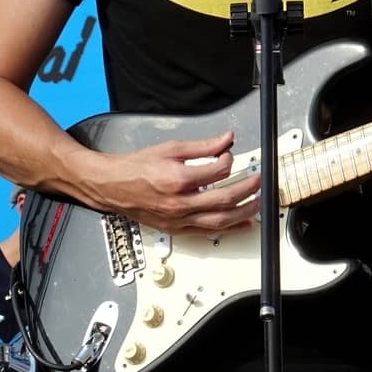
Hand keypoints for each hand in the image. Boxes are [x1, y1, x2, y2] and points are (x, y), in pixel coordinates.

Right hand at [91, 130, 261, 234]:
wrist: (113, 186)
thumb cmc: (137, 167)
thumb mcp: (171, 148)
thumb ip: (202, 146)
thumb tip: (226, 139)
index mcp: (178, 179)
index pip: (218, 172)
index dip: (229, 161)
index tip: (230, 155)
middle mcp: (180, 203)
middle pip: (224, 200)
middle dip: (247, 190)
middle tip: (259, 181)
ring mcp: (178, 220)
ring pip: (220, 221)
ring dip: (244, 212)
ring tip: (258, 203)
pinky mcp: (177, 230)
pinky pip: (207, 232)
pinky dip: (228, 229)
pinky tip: (242, 224)